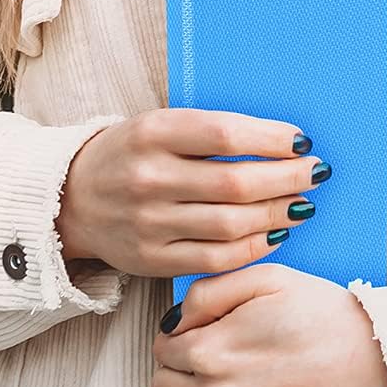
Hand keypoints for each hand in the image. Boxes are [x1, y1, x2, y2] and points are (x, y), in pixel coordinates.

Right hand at [55, 108, 326, 278]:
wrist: (71, 199)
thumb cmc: (132, 153)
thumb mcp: (161, 126)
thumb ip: (212, 132)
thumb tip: (283, 142)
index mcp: (153, 133)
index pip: (225, 134)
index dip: (271, 138)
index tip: (302, 141)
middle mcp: (149, 178)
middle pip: (235, 183)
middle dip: (286, 178)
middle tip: (316, 173)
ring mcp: (149, 223)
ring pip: (230, 224)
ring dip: (277, 214)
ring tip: (303, 203)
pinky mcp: (151, 260)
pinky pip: (215, 259)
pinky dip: (253, 248)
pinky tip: (275, 233)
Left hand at [151, 264, 386, 386]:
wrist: (372, 363)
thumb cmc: (323, 316)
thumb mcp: (268, 279)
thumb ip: (209, 291)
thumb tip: (174, 319)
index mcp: (213, 350)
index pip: (163, 345)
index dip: (180, 332)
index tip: (203, 329)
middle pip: (162, 383)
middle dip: (179, 365)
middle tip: (211, 355)